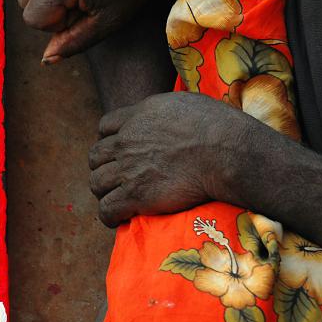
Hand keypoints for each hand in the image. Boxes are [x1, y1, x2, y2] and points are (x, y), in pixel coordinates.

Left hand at [89, 92, 253, 226]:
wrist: (226, 152)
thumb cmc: (218, 126)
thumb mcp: (184, 102)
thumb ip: (165, 110)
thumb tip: (169, 115)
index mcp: (138, 116)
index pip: (105, 126)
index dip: (109, 140)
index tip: (118, 150)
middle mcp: (127, 141)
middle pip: (96, 156)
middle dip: (104, 167)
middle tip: (117, 178)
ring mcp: (128, 168)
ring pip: (97, 183)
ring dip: (105, 192)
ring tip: (117, 199)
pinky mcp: (136, 195)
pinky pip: (107, 209)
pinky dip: (109, 215)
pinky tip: (119, 218)